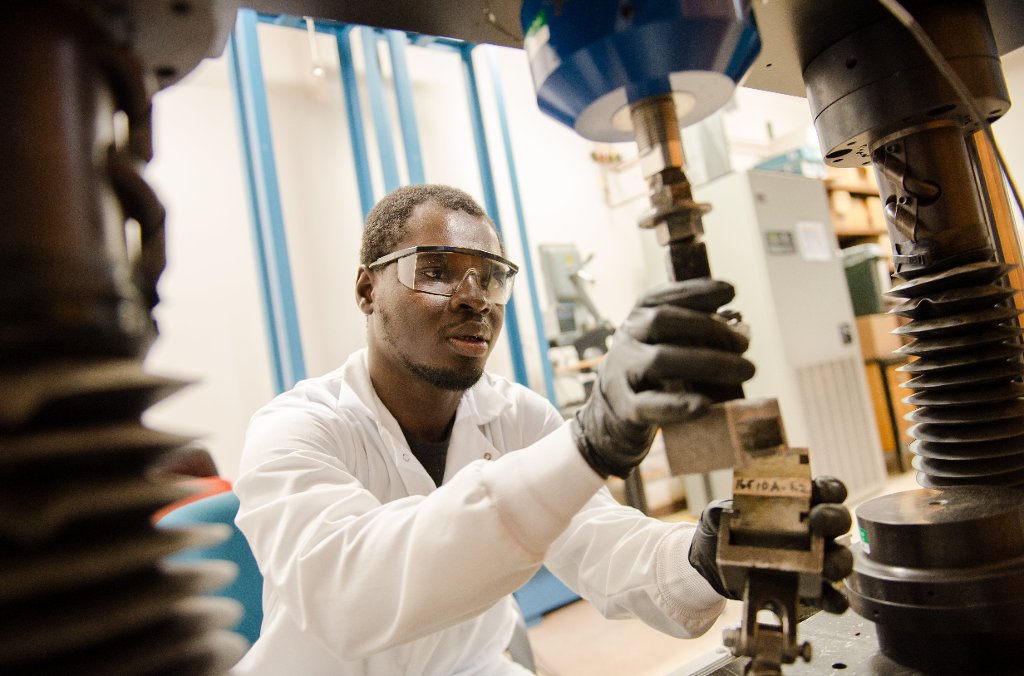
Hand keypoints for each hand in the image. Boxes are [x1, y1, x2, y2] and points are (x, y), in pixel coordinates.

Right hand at [571, 278, 754, 478]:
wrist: (611, 412)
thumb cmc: (652, 372)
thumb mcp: (666, 343)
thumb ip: (695, 332)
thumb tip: (739, 325)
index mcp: (638, 317)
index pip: (662, 296)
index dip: (696, 290)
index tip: (731, 291)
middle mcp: (626, 338)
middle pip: (662, 321)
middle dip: (709, 328)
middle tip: (744, 343)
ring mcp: (622, 372)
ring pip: (660, 360)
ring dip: (708, 363)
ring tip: (746, 370)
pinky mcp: (625, 407)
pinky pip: (651, 404)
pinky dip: (679, 405)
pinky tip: (705, 405)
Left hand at [688, 476, 853, 612]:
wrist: (714, 567)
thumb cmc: (726, 532)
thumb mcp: (718, 515)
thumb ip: (720, 510)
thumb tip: (724, 513)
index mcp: (798, 503)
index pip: (826, 490)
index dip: (830, 488)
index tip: (820, 491)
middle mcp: (814, 530)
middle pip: (839, 520)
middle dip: (834, 518)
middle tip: (818, 521)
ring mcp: (815, 560)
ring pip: (840, 558)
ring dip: (838, 562)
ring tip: (825, 566)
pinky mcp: (810, 589)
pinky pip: (831, 596)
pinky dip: (835, 600)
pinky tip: (832, 600)